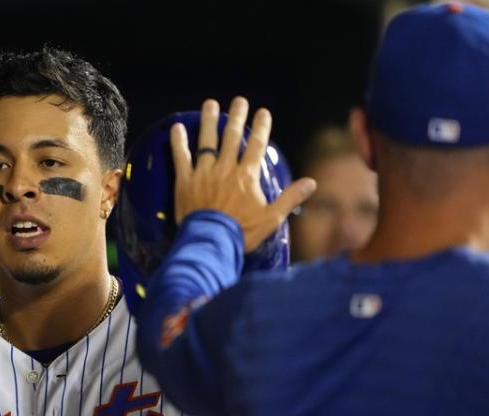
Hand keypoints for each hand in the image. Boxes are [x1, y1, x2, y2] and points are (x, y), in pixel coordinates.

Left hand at [172, 97, 316, 251]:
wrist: (211, 242)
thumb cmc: (243, 232)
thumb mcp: (272, 218)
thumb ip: (291, 197)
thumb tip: (312, 182)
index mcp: (247, 175)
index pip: (257, 145)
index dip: (261, 127)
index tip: (263, 112)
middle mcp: (226, 168)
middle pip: (232, 136)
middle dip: (237, 116)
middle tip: (239, 100)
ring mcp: (204, 172)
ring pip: (207, 141)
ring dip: (209, 121)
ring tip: (210, 104)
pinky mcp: (185, 181)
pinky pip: (180, 157)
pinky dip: (178, 142)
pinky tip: (176, 127)